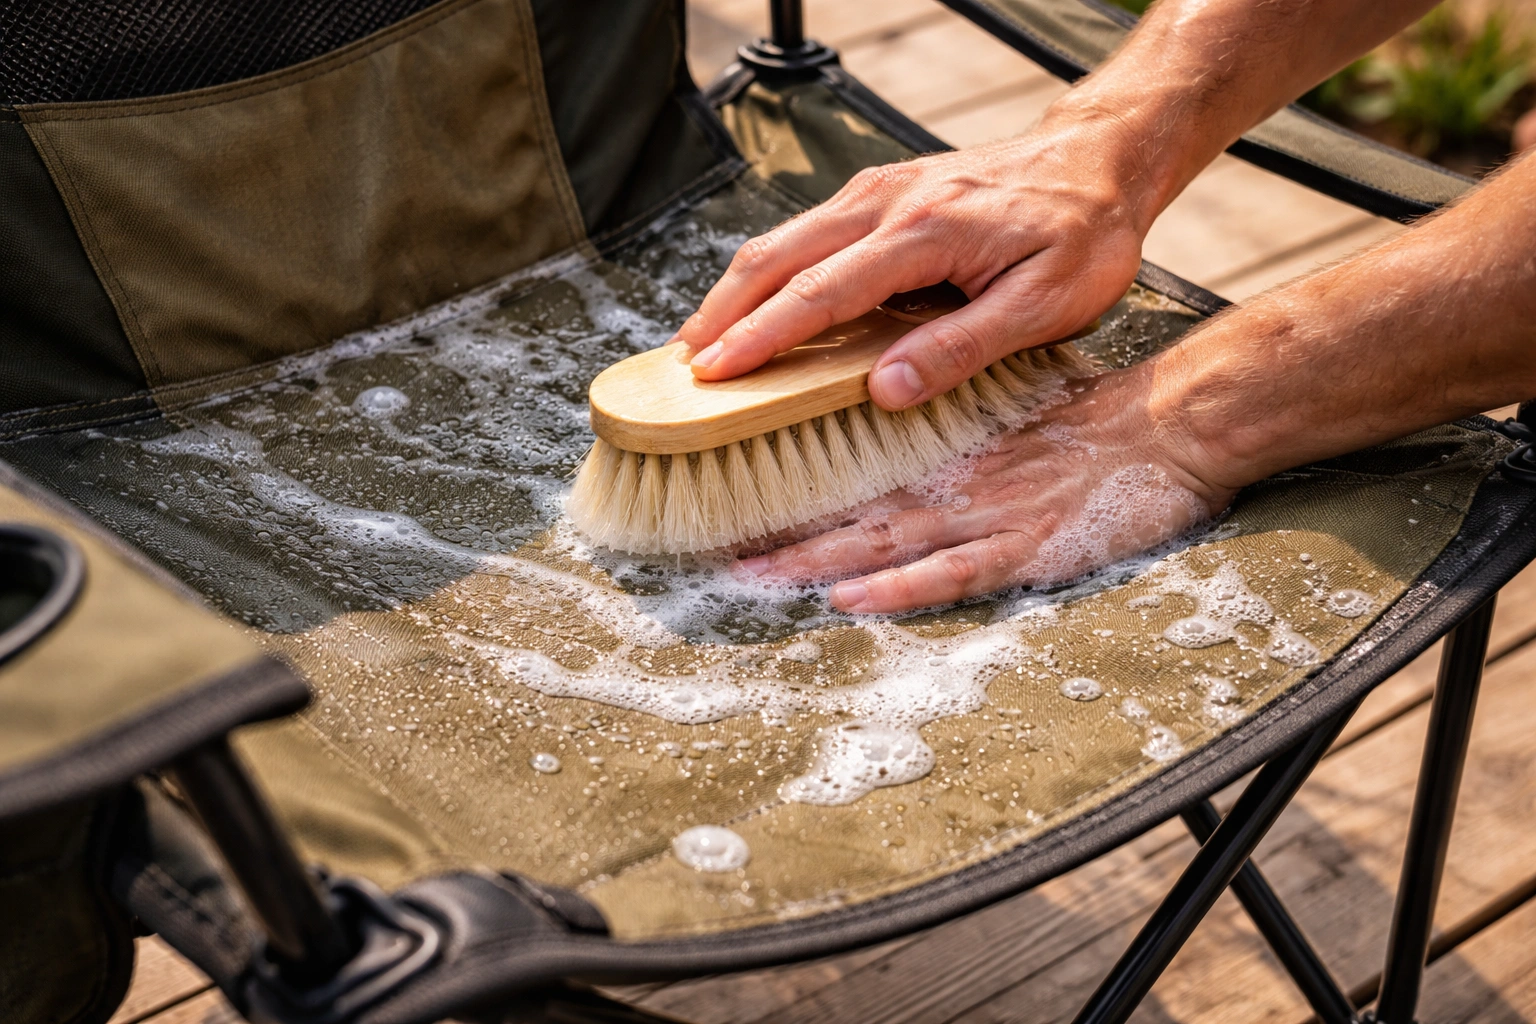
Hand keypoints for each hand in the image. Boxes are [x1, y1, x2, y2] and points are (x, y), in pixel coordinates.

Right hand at [678, 112, 1154, 410]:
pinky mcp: (880, 194)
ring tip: (702, 344)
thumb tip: (886, 390)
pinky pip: (806, 233)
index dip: (760, 338)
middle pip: (777, 257)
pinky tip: (755, 307)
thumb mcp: (1044, 304)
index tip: (715, 375)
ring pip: (782, 241)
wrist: (1097, 160)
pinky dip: (768, 273)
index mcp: (925, 232)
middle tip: (683, 369)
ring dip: (735, 292)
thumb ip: (962, 348)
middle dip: (721, 313)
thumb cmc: (1081, 234)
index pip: (819, 292)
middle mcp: (887, 202)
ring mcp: (878, 191)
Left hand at [733, 366, 1234, 612]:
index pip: (856, 476)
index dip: (794, 493)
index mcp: (950, 456)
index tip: (734, 503)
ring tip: (754, 578)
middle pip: (855, 516)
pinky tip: (853, 599)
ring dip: (818, 562)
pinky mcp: (1027, 549)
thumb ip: (960, 441)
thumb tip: (899, 437)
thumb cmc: (1094, 427)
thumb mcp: (1014, 422)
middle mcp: (956, 486)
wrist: (1169, 423)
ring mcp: (989, 519)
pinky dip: (901, 588)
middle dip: (784, 537)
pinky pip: (953, 574)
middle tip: (715, 551)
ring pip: (887, 544)